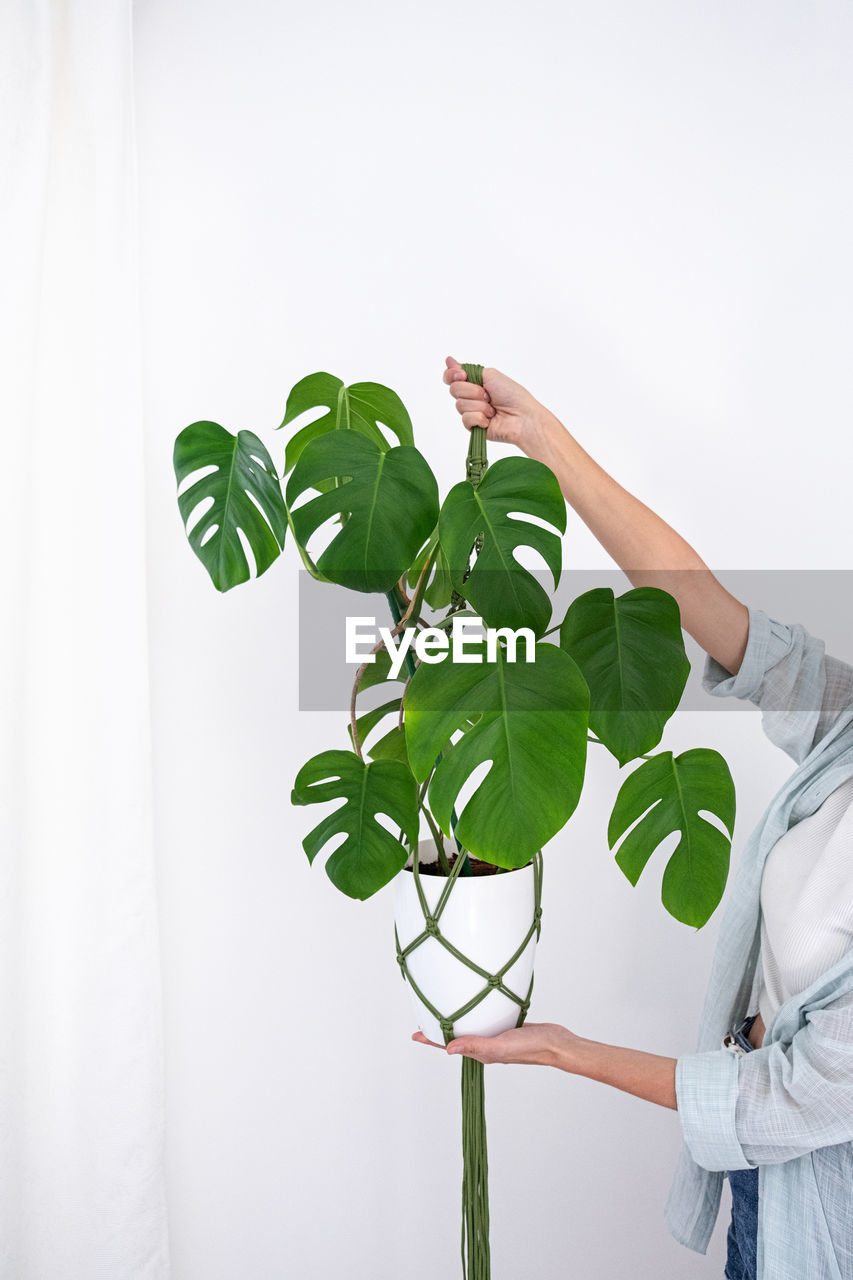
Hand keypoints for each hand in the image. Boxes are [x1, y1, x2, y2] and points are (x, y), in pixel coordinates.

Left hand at [412, 1020, 583, 1068]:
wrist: (557, 1044)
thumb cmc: (531, 1047)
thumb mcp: (500, 1046)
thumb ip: (476, 1046)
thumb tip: (448, 1049)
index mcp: (481, 1052)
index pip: (449, 1046)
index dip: (431, 1040)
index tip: (414, 1034)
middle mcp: (486, 1046)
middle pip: (457, 1037)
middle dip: (440, 1031)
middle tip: (425, 1020)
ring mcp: (497, 1037)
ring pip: (471, 1028)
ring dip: (457, 1022)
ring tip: (445, 1012)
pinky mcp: (507, 1028)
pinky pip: (486, 1020)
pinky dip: (476, 1015)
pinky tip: (475, 1006)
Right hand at [442, 355, 560, 454]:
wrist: (522, 416)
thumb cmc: (512, 395)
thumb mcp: (490, 374)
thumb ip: (468, 370)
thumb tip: (449, 360)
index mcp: (475, 382)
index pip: (451, 377)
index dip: (452, 375)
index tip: (462, 375)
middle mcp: (471, 396)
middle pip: (454, 390)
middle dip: (471, 391)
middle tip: (487, 394)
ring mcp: (472, 411)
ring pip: (460, 405)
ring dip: (479, 405)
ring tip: (492, 409)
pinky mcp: (473, 426)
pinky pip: (466, 419)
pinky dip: (479, 417)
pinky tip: (490, 419)